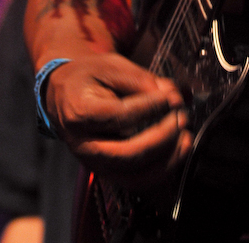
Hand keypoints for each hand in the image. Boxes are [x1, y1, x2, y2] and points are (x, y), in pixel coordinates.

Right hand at [45, 52, 191, 188]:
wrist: (64, 95)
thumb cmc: (88, 78)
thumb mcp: (110, 66)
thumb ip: (140, 79)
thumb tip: (171, 95)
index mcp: (80, 112)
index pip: (119, 116)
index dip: (150, 107)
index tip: (172, 97)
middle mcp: (84, 144)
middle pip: (127, 153)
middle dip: (161, 137)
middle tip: (181, 118)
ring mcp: (94, 163)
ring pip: (133, 176)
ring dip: (166, 159)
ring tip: (185, 137)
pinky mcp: (106, 172)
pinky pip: (136, 182)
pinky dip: (161, 171)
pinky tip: (178, 152)